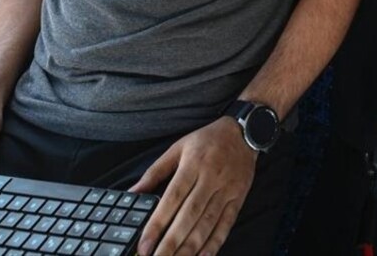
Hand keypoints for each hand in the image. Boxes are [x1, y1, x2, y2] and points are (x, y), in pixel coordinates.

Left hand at [130, 118, 256, 255]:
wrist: (243, 132)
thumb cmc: (206, 140)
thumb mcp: (178, 148)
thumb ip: (155, 171)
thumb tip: (133, 193)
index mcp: (192, 165)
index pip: (171, 199)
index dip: (157, 224)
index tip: (145, 244)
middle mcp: (209, 179)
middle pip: (188, 216)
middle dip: (171, 242)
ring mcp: (226, 190)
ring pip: (207, 223)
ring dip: (190, 247)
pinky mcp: (238, 198)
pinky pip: (226, 224)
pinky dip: (215, 242)